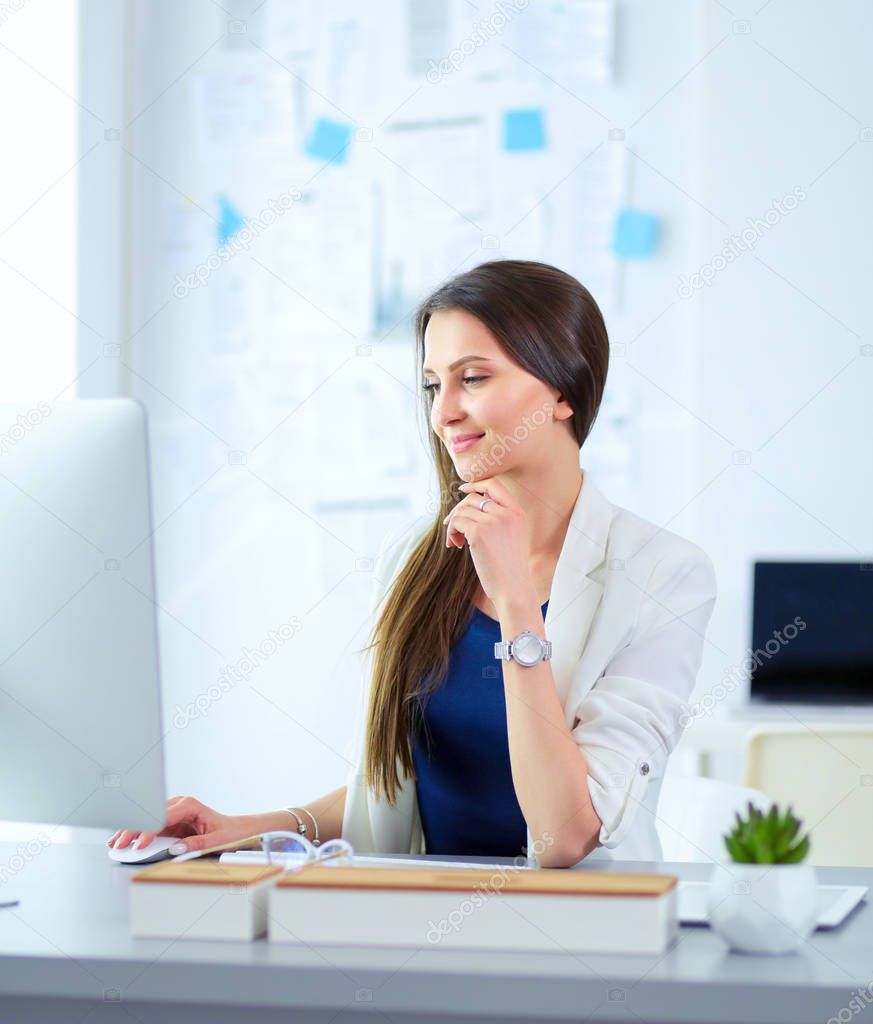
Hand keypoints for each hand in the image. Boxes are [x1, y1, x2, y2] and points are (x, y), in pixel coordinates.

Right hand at [106, 795, 249, 853]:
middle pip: (150, 815)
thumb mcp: (216, 840)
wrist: (235, 829)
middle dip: (132, 829)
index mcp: (189, 805)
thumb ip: (196, 844)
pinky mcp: (170, 821)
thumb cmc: (228, 832)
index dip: (148, 831)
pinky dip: (136, 833)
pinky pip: (150, 825)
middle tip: (118, 845)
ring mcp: (173, 812)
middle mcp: (179, 805)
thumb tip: (176, 849)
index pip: (162, 817)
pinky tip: (123, 839)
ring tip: (114, 843)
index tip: (138, 845)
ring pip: (146, 819)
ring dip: (130, 830)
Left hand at [443, 476, 531, 608]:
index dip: (476, 484)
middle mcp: (506, 513)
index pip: (494, 485)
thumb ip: (498, 519)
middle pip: (473, 498)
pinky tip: (455, 545)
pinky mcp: (478, 533)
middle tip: (452, 526)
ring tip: (456, 541)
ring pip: (462, 511)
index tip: (463, 489)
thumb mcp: (512, 536)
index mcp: (517, 512)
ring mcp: (493, 521)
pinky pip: (456, 522)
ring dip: (454, 524)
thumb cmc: (510, 568)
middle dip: (459, 509)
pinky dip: (451, 532)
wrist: (513, 588)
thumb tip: (468, 506)